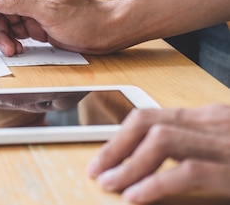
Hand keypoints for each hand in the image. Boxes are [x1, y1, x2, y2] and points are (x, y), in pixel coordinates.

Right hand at [0, 0, 120, 54]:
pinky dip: (12, 43)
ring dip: (2, 39)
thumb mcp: (50, 10)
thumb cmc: (86, 19)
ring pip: (3, 24)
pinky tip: (18, 50)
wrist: (108, 34)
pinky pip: (14, 33)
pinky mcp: (35, 25)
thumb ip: (18, 2)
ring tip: (11, 51)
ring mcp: (31, 10)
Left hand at [87, 105, 229, 202]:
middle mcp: (213, 122)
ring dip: (129, 165)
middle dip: (116, 147)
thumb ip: (191, 147)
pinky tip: (136, 196)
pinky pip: (186, 172)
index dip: (120, 137)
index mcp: (208, 117)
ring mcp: (224, 143)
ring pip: (160, 141)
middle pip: (149, 123)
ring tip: (110, 184)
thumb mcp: (223, 147)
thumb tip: (144, 161)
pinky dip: (155, 183)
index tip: (102, 159)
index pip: (151, 117)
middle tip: (97, 171)